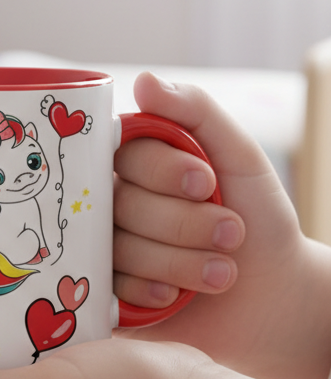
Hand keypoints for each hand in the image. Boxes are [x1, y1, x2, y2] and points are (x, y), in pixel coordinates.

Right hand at [114, 73, 330, 378]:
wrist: (277, 298)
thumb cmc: (259, 221)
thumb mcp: (239, 156)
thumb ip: (196, 112)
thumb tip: (144, 80)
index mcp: (135, 164)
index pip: (121, 153)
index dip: (161, 170)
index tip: (206, 183)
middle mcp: (110, 203)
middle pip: (118, 203)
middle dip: (183, 223)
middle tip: (233, 235)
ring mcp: (103, 248)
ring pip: (115, 246)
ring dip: (179, 262)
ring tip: (224, 273)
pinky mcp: (102, 292)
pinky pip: (105, 287)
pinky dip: (147, 291)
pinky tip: (176, 298)